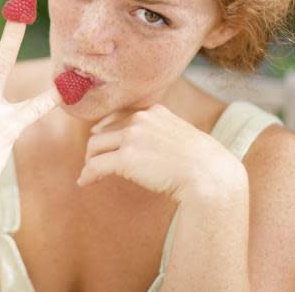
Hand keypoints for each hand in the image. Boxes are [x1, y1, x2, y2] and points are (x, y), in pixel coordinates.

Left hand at [78, 104, 243, 202]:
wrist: (210, 175)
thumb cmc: (202, 163)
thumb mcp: (182, 136)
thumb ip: (162, 134)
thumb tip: (147, 148)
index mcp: (154, 112)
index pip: (120, 115)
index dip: (106, 128)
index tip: (100, 138)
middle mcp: (140, 120)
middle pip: (104, 130)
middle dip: (97, 146)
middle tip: (92, 160)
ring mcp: (132, 137)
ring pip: (95, 145)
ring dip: (90, 159)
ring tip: (89, 173)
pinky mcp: (126, 158)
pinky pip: (96, 165)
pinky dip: (87, 174)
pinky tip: (84, 182)